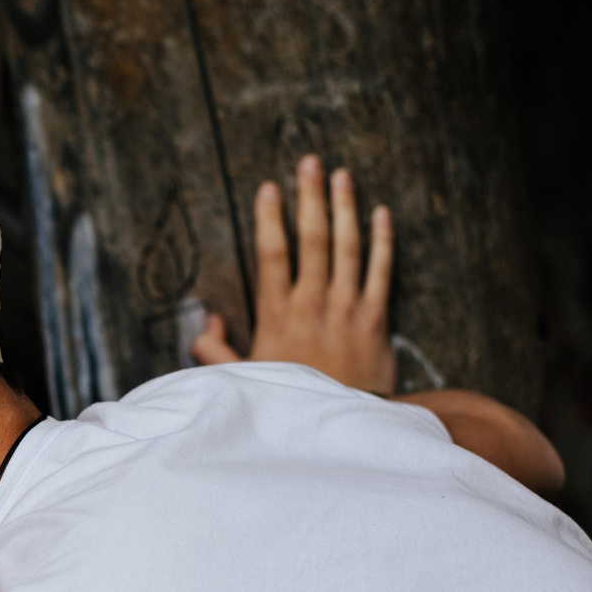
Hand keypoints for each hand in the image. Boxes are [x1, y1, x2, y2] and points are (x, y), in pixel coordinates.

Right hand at [193, 156, 394, 394]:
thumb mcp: (241, 381)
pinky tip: (381, 214)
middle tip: (309, 162)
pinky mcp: (377, 320)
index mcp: (278, 316)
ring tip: (342, 175)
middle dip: (310, 197)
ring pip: (348, 247)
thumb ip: (215, 349)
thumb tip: (208, 319)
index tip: (267, 188)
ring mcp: (349, 309)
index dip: (270, 218)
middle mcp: (314, 304)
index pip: (273, 255)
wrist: (340, 428)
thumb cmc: (287, 405)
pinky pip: (383, 271)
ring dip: (345, 207)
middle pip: (312, 239)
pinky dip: (383, 240)